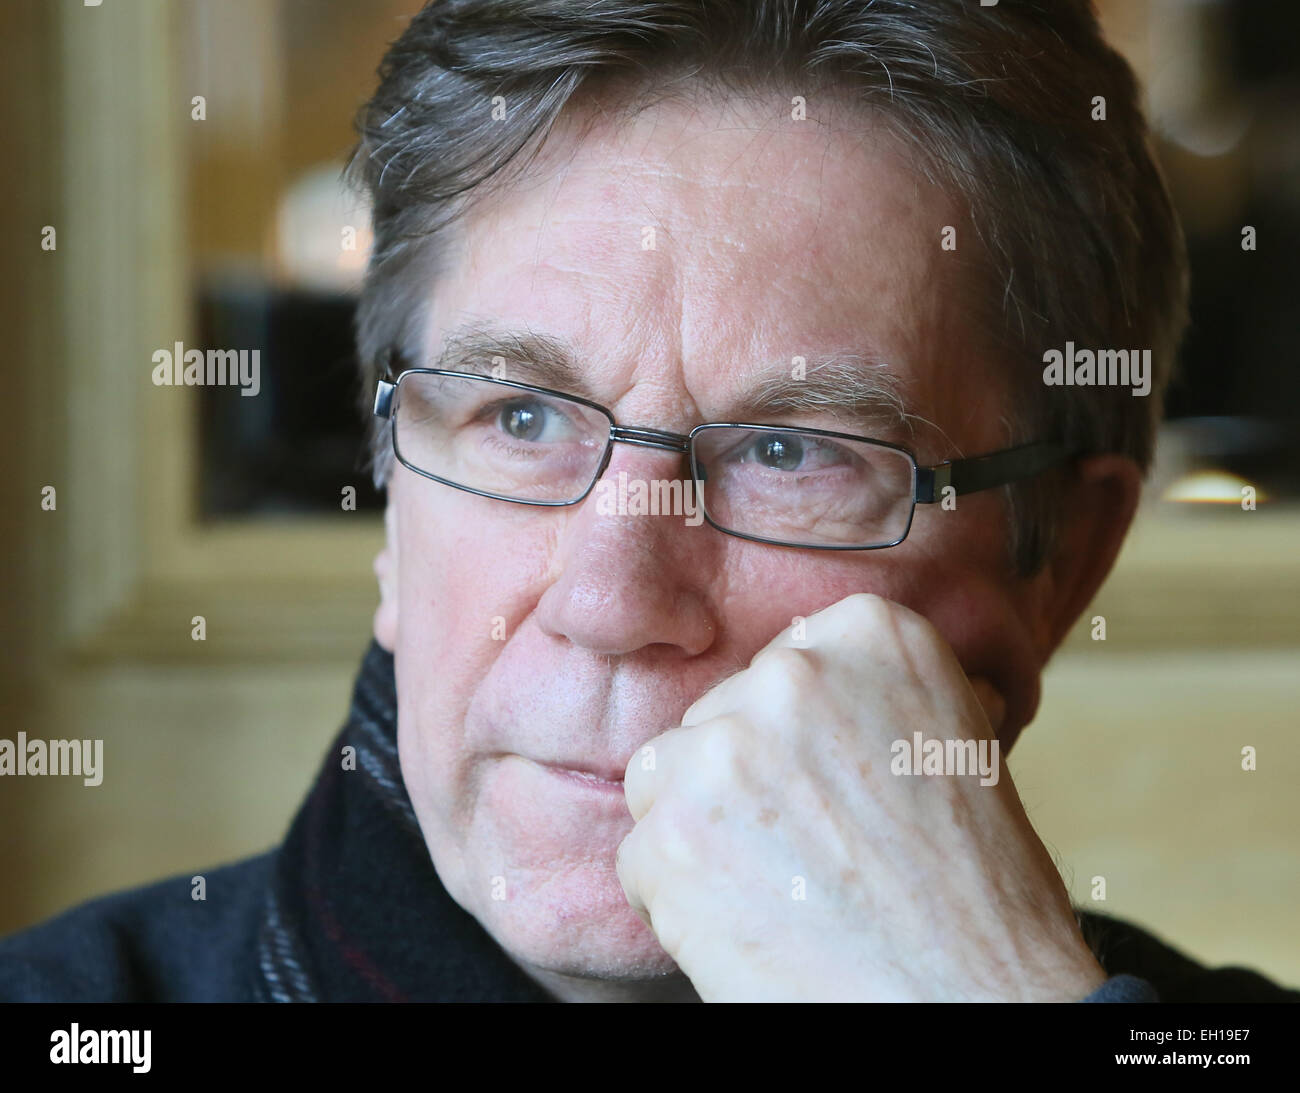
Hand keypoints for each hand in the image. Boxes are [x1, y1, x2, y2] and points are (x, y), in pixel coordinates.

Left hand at [616, 592, 1107, 1000]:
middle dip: (746, 782)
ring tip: (780, 888)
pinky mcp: (672, 837)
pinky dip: (679, 900)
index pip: (784, 665)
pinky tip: (751, 927)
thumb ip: (877, 691)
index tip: (840, 786)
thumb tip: (829, 672)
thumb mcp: (956, 740)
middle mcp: (791, 674)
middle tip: (815, 851)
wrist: (976, 1003)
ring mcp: (725, 752)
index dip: (799, 737)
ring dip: (702, 829)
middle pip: (719, 716)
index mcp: (870, 634)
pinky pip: (642, 854)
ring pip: (665, 776)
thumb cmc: (980, 889)